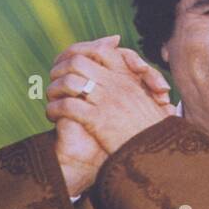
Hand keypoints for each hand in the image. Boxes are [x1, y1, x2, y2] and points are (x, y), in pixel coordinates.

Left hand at [47, 37, 176, 163]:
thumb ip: (137, 92)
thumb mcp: (149, 107)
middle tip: (53, 82)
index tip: (69, 65)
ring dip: (55, 90)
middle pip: (78, 61)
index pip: (101, 51)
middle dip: (60, 70)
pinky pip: (69, 106)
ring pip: (70, 82)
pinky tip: (52, 117)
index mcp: (128, 80)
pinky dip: (55, 109)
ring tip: (50, 100)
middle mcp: (116, 85)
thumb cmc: (154, 137)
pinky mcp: (99, 120)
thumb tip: (126, 87)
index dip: (81, 53)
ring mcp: (107, 101)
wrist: (158, 157)